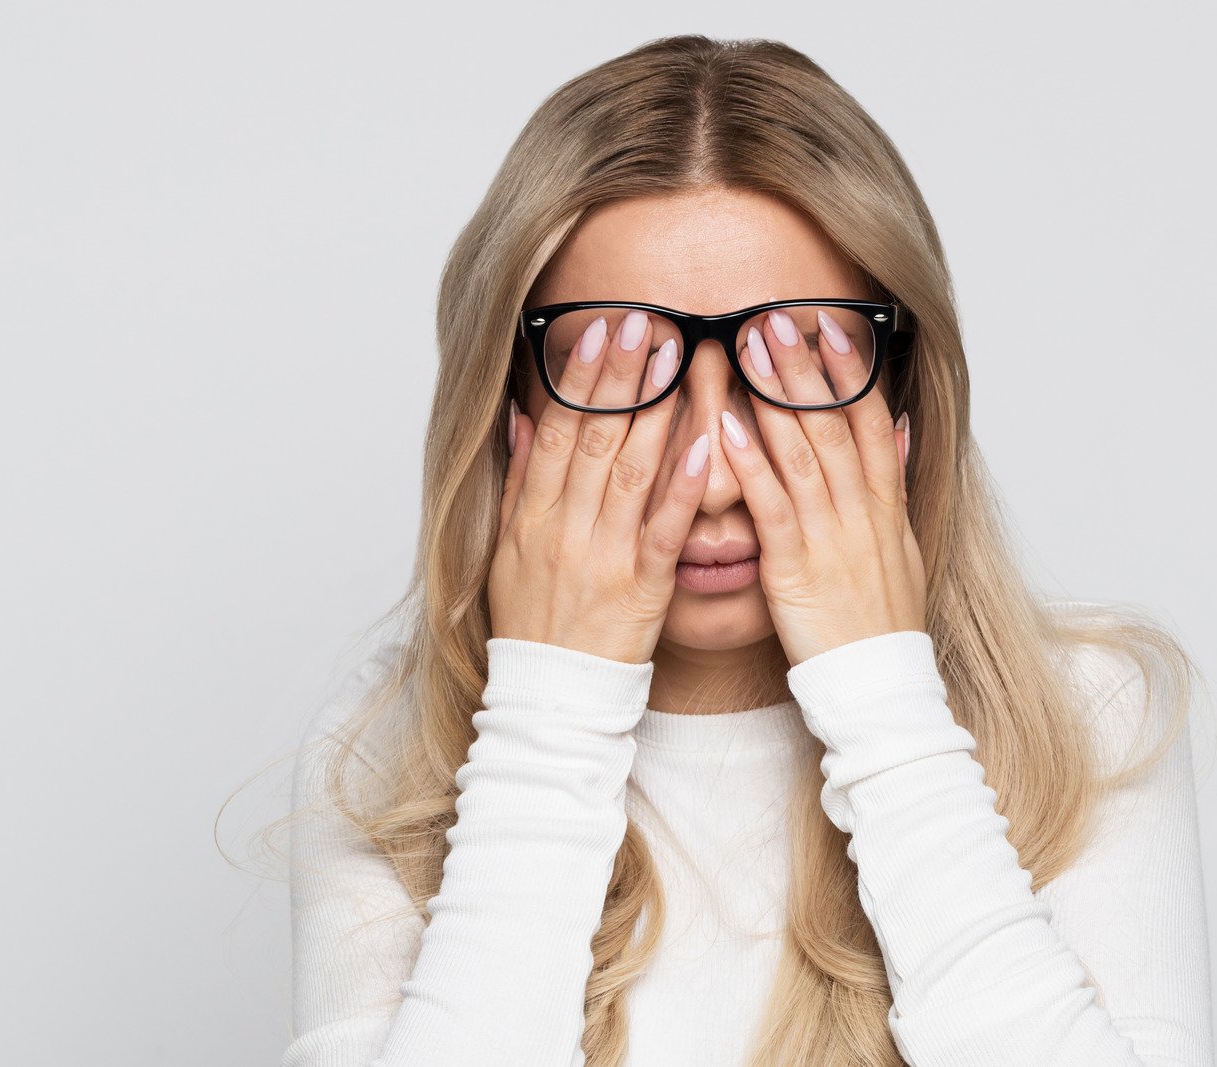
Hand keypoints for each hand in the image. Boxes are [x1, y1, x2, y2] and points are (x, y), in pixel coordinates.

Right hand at [491, 310, 710, 663]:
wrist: (550, 695)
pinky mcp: (640, 586)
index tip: (599, 332)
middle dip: (620, 376)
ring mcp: (603, 555)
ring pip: (629, 471)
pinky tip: (707, 441)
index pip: (557, 432)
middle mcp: (563, 528)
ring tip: (676, 358)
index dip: (578, 380)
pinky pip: (664, 528)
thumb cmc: (533, 621)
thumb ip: (520, 482)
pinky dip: (685, 484)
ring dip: (654, 410)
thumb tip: (524, 419)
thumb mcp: (508, 550)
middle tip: (644, 322)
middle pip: (593, 438)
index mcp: (531, 516)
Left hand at [715, 309, 925, 665]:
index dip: (853, 370)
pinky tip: (728, 427)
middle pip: (834, 423)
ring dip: (775, 396)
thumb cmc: (880, 618)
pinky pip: (772, 506)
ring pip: (803, 452)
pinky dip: (751, 464)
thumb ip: (893, 483)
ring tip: (749, 348)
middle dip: (805, 366)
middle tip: (777, 316)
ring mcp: (830, 536)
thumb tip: (898, 428)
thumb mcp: (903, 545)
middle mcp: (862, 510)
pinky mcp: (796, 567)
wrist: (879, 683)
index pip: (871, 420)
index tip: (834, 324)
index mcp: (884, 503)